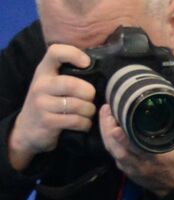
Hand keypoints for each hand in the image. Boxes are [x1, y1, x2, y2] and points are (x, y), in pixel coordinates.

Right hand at [7, 44, 95, 171]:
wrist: (28, 128)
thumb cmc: (48, 103)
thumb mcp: (52, 84)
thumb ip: (68, 74)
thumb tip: (99, 68)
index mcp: (43, 71)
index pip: (55, 52)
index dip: (74, 54)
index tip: (87, 63)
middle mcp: (41, 84)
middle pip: (73, 84)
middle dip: (89, 94)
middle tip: (90, 99)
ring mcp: (42, 103)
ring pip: (78, 105)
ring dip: (89, 111)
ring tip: (87, 113)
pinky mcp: (47, 121)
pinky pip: (76, 121)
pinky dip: (85, 124)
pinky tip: (83, 124)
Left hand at [100, 104, 173, 195]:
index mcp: (155, 159)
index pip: (135, 148)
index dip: (123, 137)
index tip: (117, 123)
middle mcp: (139, 165)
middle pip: (116, 147)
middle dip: (108, 128)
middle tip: (108, 110)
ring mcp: (130, 167)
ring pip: (111, 149)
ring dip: (105, 131)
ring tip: (106, 114)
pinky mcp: (124, 168)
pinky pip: (112, 152)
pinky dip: (107, 138)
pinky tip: (107, 126)